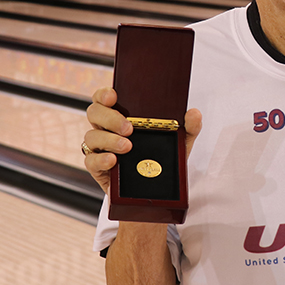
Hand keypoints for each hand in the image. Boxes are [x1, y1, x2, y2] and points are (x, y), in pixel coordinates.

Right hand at [83, 87, 201, 192]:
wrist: (156, 190)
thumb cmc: (162, 159)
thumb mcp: (180, 142)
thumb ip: (189, 127)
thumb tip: (194, 113)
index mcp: (121, 116)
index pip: (104, 99)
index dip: (104, 94)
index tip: (114, 96)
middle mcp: (107, 129)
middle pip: (94, 113)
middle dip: (110, 118)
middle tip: (129, 128)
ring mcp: (100, 149)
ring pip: (91, 137)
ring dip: (108, 140)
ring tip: (127, 146)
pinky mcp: (98, 168)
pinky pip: (90, 161)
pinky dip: (101, 159)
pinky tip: (113, 160)